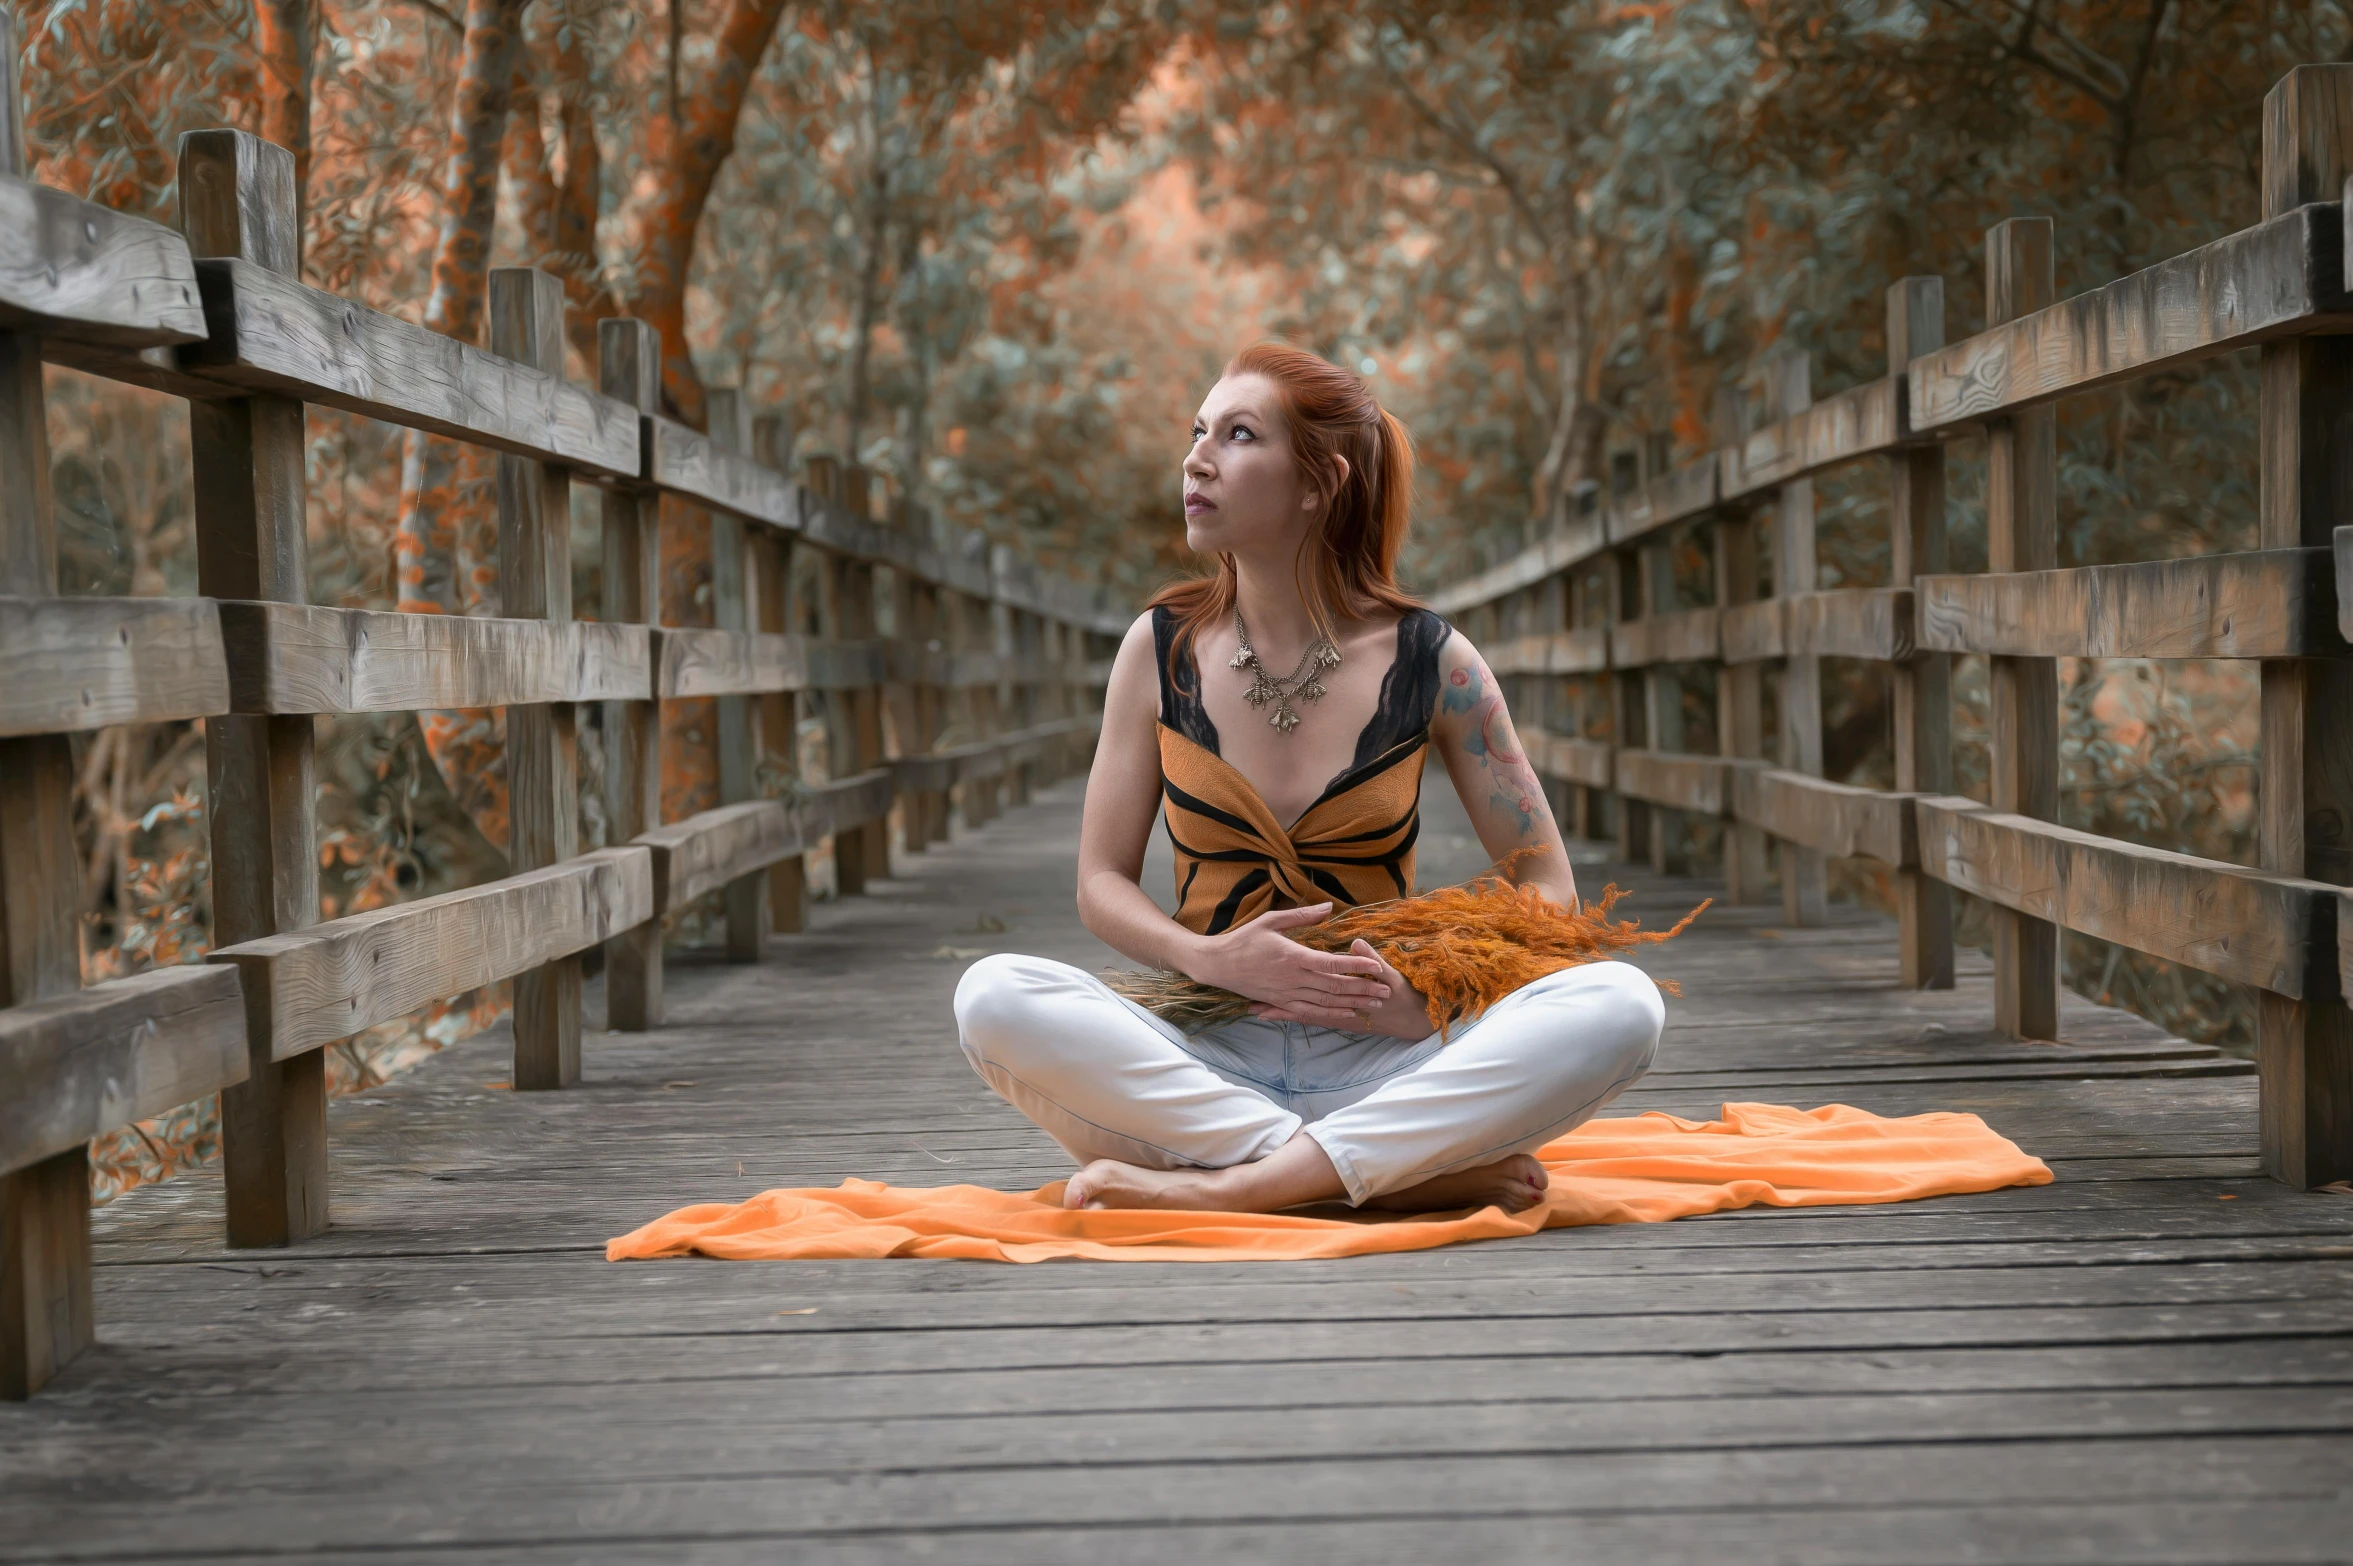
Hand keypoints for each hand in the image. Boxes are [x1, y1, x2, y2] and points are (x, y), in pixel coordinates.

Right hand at [1191, 903, 1390, 1026]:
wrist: (1217, 964)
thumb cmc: (1244, 939)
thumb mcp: (1271, 920)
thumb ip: (1302, 916)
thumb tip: (1328, 907)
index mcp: (1293, 956)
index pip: (1332, 964)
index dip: (1357, 966)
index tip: (1377, 966)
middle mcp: (1293, 978)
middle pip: (1336, 987)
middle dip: (1363, 989)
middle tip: (1386, 990)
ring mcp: (1287, 994)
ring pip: (1327, 1002)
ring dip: (1353, 1003)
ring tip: (1375, 1003)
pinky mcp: (1281, 1003)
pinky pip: (1311, 1012)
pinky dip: (1332, 1013)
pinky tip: (1348, 1013)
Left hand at [1255, 937, 1430, 1038]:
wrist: (1412, 1019)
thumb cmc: (1403, 994)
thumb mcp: (1391, 973)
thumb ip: (1373, 960)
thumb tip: (1356, 944)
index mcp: (1348, 989)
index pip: (1320, 981)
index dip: (1295, 973)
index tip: (1274, 964)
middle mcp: (1335, 1005)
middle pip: (1304, 999)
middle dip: (1279, 994)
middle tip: (1253, 986)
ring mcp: (1333, 1015)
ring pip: (1300, 1012)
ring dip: (1277, 1010)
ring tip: (1253, 1005)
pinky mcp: (1334, 1020)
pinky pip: (1306, 1019)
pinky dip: (1287, 1017)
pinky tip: (1269, 1013)